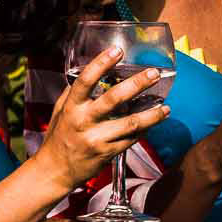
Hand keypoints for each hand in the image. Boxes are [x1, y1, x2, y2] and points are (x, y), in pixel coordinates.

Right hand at [34, 48, 170, 191]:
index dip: (101, 63)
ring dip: (152, 115)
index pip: (85, 80)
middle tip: (154, 73)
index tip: (117, 50)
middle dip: (136, 84)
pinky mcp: (107, 153)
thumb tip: (89, 72)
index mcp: (71, 107)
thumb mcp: (60, 111)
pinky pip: (131, 140)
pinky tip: (154, 123)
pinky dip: (145, 130)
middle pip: (113, 99)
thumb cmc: (58, 137)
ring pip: (130, 124)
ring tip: (166, 108)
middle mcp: (83, 121)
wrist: (54, 170)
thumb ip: (73, 93)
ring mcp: (96, 138)